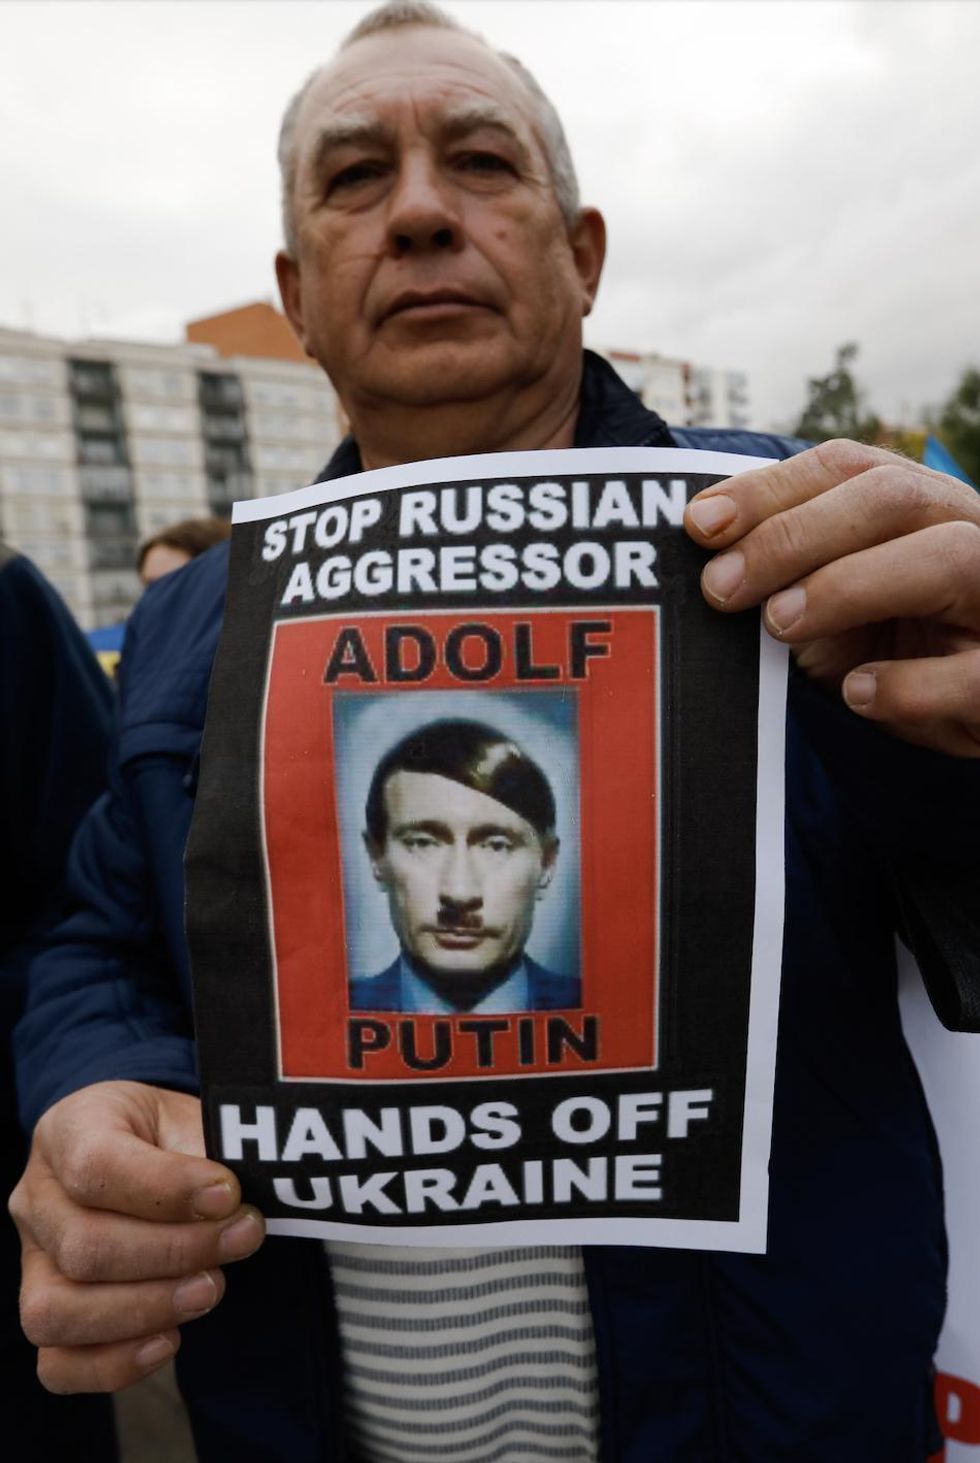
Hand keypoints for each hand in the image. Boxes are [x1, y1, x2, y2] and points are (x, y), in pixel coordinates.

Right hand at [9, 1081, 264, 1392]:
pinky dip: (114, 1363)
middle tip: (241, 1239)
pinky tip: (170, 1340)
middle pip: (83, 1246)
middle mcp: (37, 1197)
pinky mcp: (47, 1314)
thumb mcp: (190, 1118)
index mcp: (69, 1130)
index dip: (167, 1188)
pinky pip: (58, 1364)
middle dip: (175, 1253)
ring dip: (146, 1309)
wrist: (150, 1154)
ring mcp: (33, 1262)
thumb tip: (229, 1207)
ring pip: (57, 1311)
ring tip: (210, 1287)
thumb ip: (209, 1154)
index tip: (228, 1195)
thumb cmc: (171, 1138)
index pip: (95, 1165)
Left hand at [684, 439, 979, 756]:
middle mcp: (975, 535)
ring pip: (948, 559)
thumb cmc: (889, 650)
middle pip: (892, 498)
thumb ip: (785, 568)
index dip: (769, 488)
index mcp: (926, 504)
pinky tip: (857, 693)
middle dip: (793, 537)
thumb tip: (699, 539)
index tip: (700, 525)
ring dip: (848, 586)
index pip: (850, 466)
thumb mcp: (832, 601)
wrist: (961, 716)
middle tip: (721, 586)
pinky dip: (909, 683)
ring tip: (779, 623)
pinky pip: (973, 674)